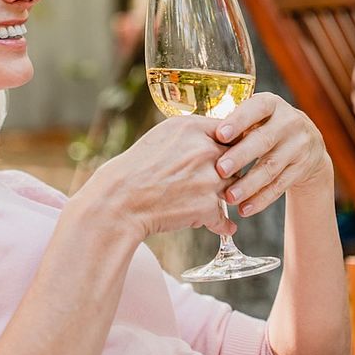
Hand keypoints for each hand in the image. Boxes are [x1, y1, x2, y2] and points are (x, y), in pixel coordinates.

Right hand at [89, 116, 235, 239]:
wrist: (118, 202)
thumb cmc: (135, 170)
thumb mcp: (162, 137)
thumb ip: (192, 135)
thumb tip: (216, 138)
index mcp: (192, 127)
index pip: (231, 131)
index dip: (230, 145)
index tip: (227, 155)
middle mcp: (204, 149)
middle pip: (235, 160)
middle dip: (226, 172)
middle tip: (208, 182)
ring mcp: (209, 178)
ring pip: (232, 188)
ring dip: (220, 196)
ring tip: (200, 202)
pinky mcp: (207, 206)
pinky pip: (223, 218)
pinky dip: (220, 224)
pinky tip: (221, 226)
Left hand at [213, 93, 332, 216]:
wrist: (308, 143)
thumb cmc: (266, 127)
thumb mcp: (256, 117)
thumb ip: (235, 124)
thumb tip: (200, 136)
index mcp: (271, 104)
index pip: (256, 108)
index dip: (238, 121)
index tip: (219, 135)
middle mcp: (289, 122)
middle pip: (263, 140)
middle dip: (241, 156)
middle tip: (220, 170)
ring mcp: (298, 146)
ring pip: (271, 167)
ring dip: (249, 184)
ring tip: (229, 197)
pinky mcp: (301, 168)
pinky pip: (279, 186)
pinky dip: (261, 199)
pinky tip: (245, 208)